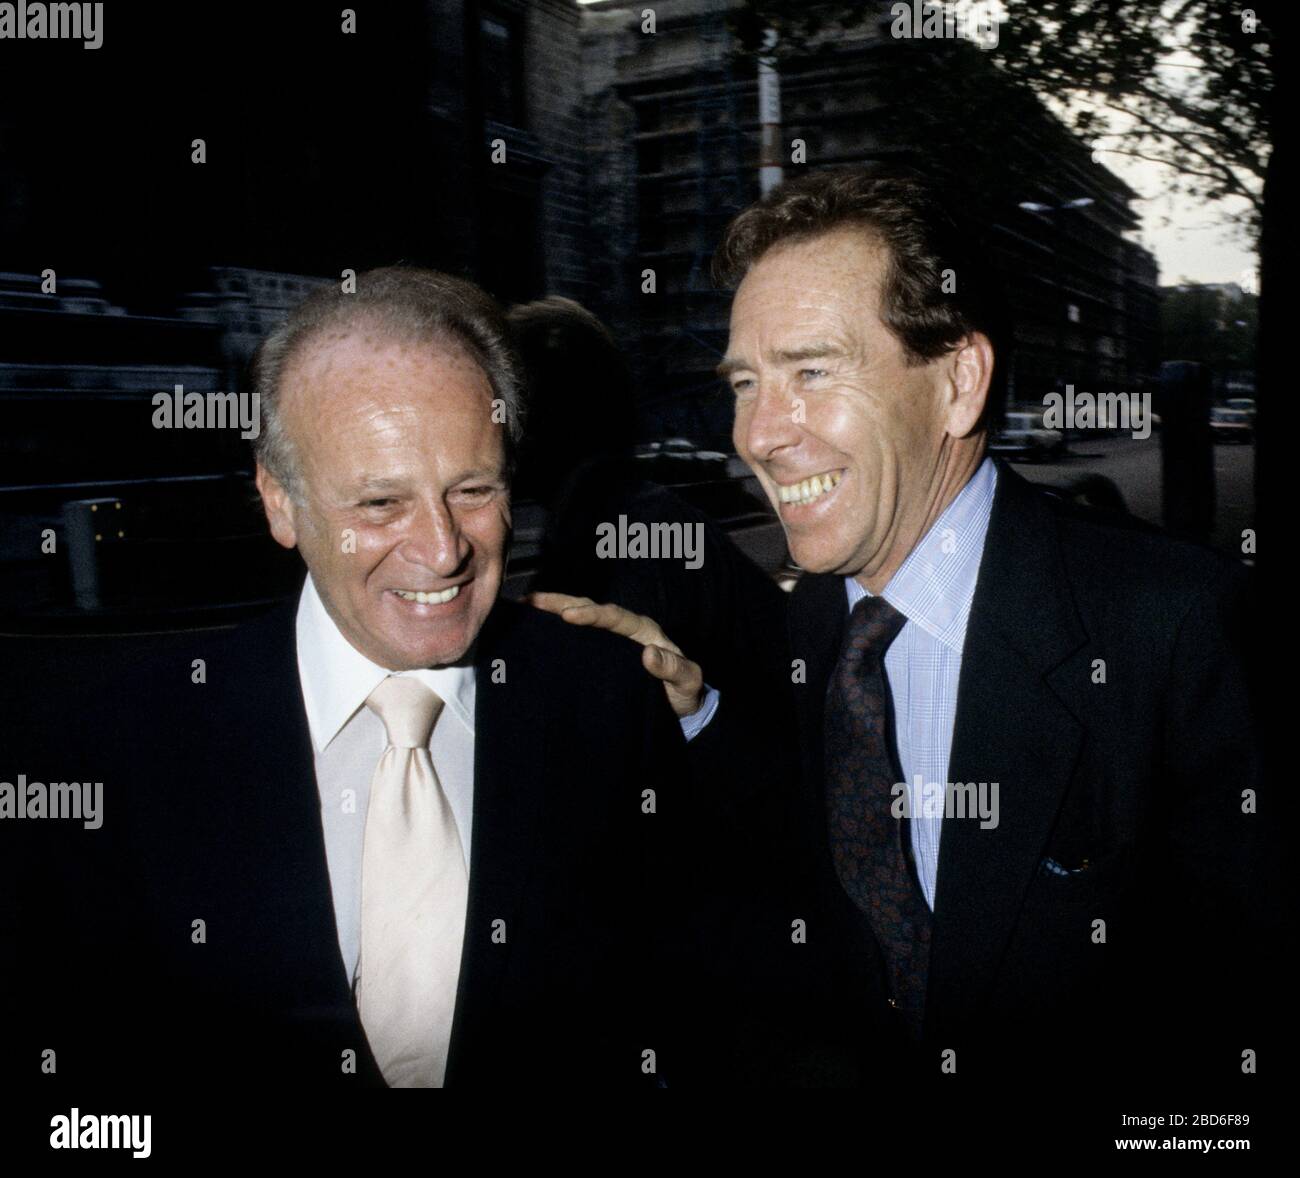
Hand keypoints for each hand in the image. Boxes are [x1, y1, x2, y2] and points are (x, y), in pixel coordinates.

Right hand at [528, 592, 704, 717]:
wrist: (683, 708)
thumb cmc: (686, 693)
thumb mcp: (688, 682)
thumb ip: (674, 668)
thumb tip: (649, 653)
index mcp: (644, 632)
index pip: (614, 617)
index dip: (591, 614)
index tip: (568, 615)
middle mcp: (625, 632)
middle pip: (592, 609)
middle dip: (563, 602)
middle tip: (532, 600)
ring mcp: (612, 643)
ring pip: (581, 620)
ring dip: (555, 611)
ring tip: (525, 607)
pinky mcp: (602, 656)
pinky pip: (578, 640)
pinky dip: (557, 632)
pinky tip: (536, 632)